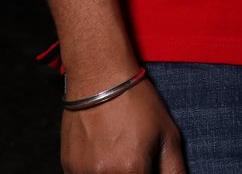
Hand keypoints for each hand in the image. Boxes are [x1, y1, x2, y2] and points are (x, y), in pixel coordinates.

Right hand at [61, 79, 185, 173]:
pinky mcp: (67, 165)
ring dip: (114, 172)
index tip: (148, 166)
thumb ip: (174, 169)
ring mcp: (81, 171)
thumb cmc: (136, 102)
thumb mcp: (167, 133)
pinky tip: (104, 152)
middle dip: (132, 173)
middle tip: (134, 157)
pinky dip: (95, 171)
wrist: (100, 77)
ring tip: (119, 152)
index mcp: (131, 169)